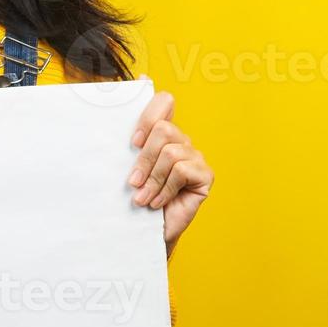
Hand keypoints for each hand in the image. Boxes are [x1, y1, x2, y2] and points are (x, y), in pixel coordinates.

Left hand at [125, 77, 212, 257]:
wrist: (145, 234)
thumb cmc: (134, 199)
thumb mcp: (125, 166)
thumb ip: (127, 140)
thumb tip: (123, 92)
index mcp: (162, 133)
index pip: (164, 101)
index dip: (148, 115)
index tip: (133, 141)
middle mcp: (181, 140)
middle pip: (163, 129)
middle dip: (144, 158)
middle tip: (133, 182)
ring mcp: (195, 157)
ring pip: (170, 152)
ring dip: (152, 180)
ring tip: (143, 198)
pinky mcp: (205, 175)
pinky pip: (182, 170)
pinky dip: (165, 189)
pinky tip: (158, 203)